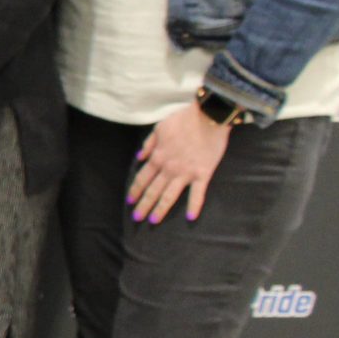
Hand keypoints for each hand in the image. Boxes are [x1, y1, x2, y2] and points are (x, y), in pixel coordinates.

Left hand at [129, 105, 229, 223]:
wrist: (208, 116)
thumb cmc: (184, 119)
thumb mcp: (159, 128)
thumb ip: (149, 144)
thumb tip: (139, 157)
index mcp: (158, 157)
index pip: (142, 178)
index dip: (135, 190)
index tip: (130, 200)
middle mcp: (169, 168)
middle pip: (153, 190)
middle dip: (143, 205)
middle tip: (136, 218)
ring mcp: (185, 173)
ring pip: (169, 195)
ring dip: (160, 209)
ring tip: (153, 221)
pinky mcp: (203, 174)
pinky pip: (197, 193)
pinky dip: (194, 206)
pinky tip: (190, 218)